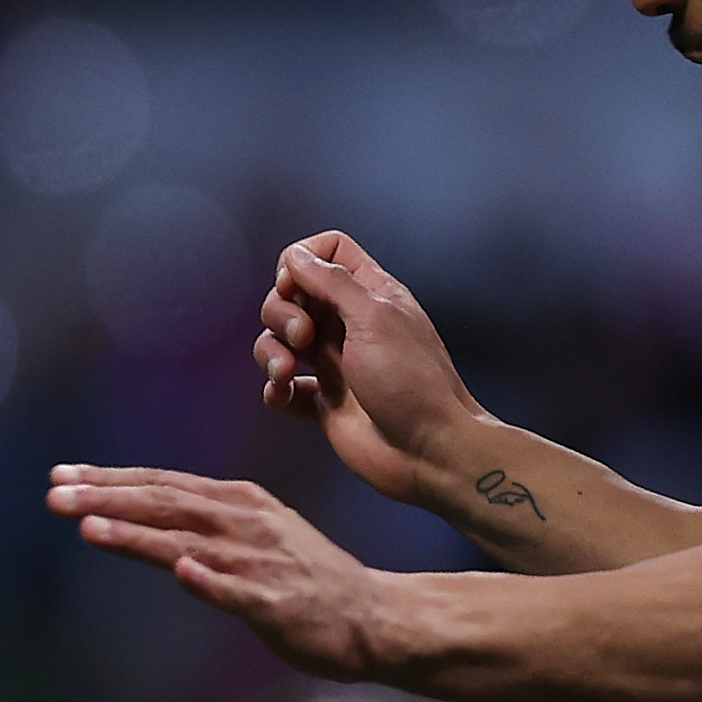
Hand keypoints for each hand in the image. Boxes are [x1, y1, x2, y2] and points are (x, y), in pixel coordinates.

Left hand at [46, 465, 392, 680]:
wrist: (372, 615)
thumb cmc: (307, 578)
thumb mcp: (257, 534)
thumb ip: (206, 524)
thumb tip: (148, 516)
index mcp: (242, 503)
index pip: (165, 484)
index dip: (112, 479)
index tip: (62, 475)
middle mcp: (248, 523)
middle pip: (168, 504)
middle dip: (108, 497)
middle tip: (54, 492)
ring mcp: (262, 562)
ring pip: (191, 542)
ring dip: (138, 534)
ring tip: (88, 527)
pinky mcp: (276, 603)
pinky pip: (238, 591)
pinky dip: (209, 579)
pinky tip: (183, 571)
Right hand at [257, 231, 480, 507]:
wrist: (429, 450)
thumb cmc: (413, 380)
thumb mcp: (375, 317)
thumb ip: (333, 282)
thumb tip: (298, 255)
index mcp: (372, 294)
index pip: (328, 252)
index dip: (303, 260)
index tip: (295, 283)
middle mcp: (350, 324)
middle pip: (292, 294)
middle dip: (282, 310)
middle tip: (303, 336)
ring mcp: (335, 363)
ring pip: (280, 340)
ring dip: (271, 351)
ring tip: (287, 371)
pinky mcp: (323, 402)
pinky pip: (282, 387)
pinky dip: (275, 388)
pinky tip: (284, 393)